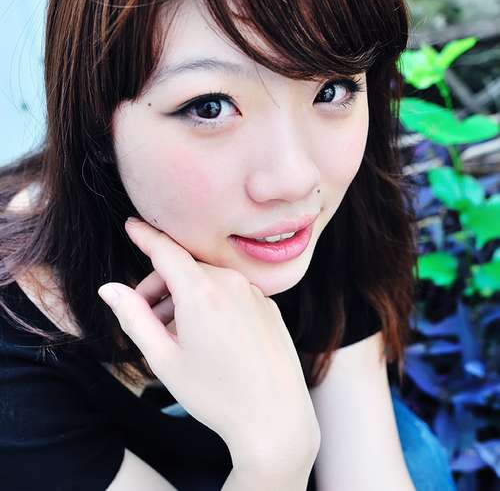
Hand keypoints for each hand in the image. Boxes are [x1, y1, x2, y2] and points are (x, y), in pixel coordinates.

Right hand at [98, 217, 319, 469]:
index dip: (145, 236)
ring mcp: (254, 293)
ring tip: (176, 334)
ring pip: (208, 281)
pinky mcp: (268, 306)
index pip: (166, 250)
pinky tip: (209, 335)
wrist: (274, 418)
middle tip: (146, 317)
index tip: (132, 224)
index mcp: (202, 292)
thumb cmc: (215, 394)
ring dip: (185, 296)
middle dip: (159, 285)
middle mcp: (231, 283)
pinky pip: (232, 293)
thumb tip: (109, 289)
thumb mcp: (164, 359)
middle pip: (185, 269)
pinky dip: (212, 303)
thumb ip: (133, 317)